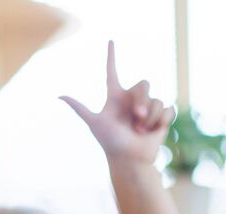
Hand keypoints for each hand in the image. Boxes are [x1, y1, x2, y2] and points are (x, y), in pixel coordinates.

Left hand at [61, 41, 173, 165]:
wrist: (130, 160)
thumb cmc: (111, 142)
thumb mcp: (94, 122)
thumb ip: (79, 108)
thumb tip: (59, 95)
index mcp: (115, 97)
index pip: (112, 72)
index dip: (111, 56)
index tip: (110, 41)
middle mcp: (131, 99)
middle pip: (144, 84)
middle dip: (142, 100)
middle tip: (136, 117)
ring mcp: (147, 107)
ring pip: (156, 100)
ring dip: (149, 117)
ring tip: (141, 130)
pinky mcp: (161, 116)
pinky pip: (167, 109)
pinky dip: (160, 121)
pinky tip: (153, 131)